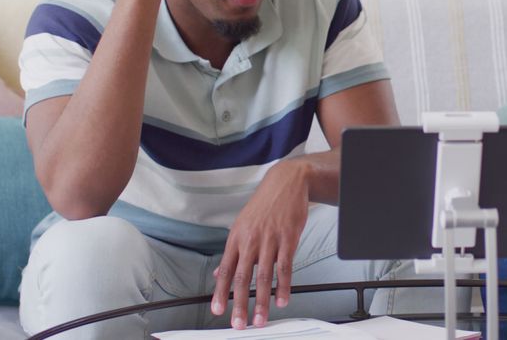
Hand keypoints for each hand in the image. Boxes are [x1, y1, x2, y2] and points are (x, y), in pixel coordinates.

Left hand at [211, 161, 309, 328]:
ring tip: (260, 318)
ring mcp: (270, 239)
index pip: (226, 270)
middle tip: (239, 323)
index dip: (220, 293)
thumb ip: (232, 252)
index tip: (218, 310)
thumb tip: (219, 274)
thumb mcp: (242, 224)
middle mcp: (250, 240)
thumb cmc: (265, 204)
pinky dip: (283, 286)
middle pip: (242, 277)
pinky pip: (285, 267)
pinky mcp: (288, 238)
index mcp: (236, 237)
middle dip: (239, 304)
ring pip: (263, 276)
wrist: (286, 182)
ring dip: (261, 300)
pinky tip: (282, 299)